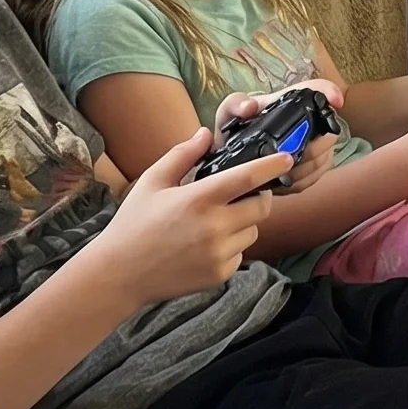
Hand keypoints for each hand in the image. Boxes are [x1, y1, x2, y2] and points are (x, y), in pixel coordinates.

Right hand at [91, 126, 288, 303]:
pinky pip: (241, 253)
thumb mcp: (152, 182)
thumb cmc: (134, 224)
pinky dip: (231, 247)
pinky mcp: (220, 274)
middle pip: (261, 207)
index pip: (247, 178)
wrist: (120, 274)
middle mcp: (214, 227)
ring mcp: (219, 253)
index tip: (288, 158)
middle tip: (239, 196)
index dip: (272, 166)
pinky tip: (203, 246)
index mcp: (199, 199)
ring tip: (212, 224)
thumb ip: (182, 155)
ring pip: (252, 231)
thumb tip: (206, 134)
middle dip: (257, 198)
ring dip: (243, 223)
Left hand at [214, 84, 342, 192]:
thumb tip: (250, 108)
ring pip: (325, 156)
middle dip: (315, 146)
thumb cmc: (234, 131)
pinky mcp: (310, 168)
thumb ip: (234, 105)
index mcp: (287, 103)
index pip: (317, 89)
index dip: (330, 92)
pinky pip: (316, 175)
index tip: (337, 101)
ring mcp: (312, 145)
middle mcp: (306, 122)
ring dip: (308, 166)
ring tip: (284, 172)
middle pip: (328, 131)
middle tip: (292, 157)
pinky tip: (285, 181)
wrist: (232, 158)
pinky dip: (303, 180)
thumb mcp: (228, 113)